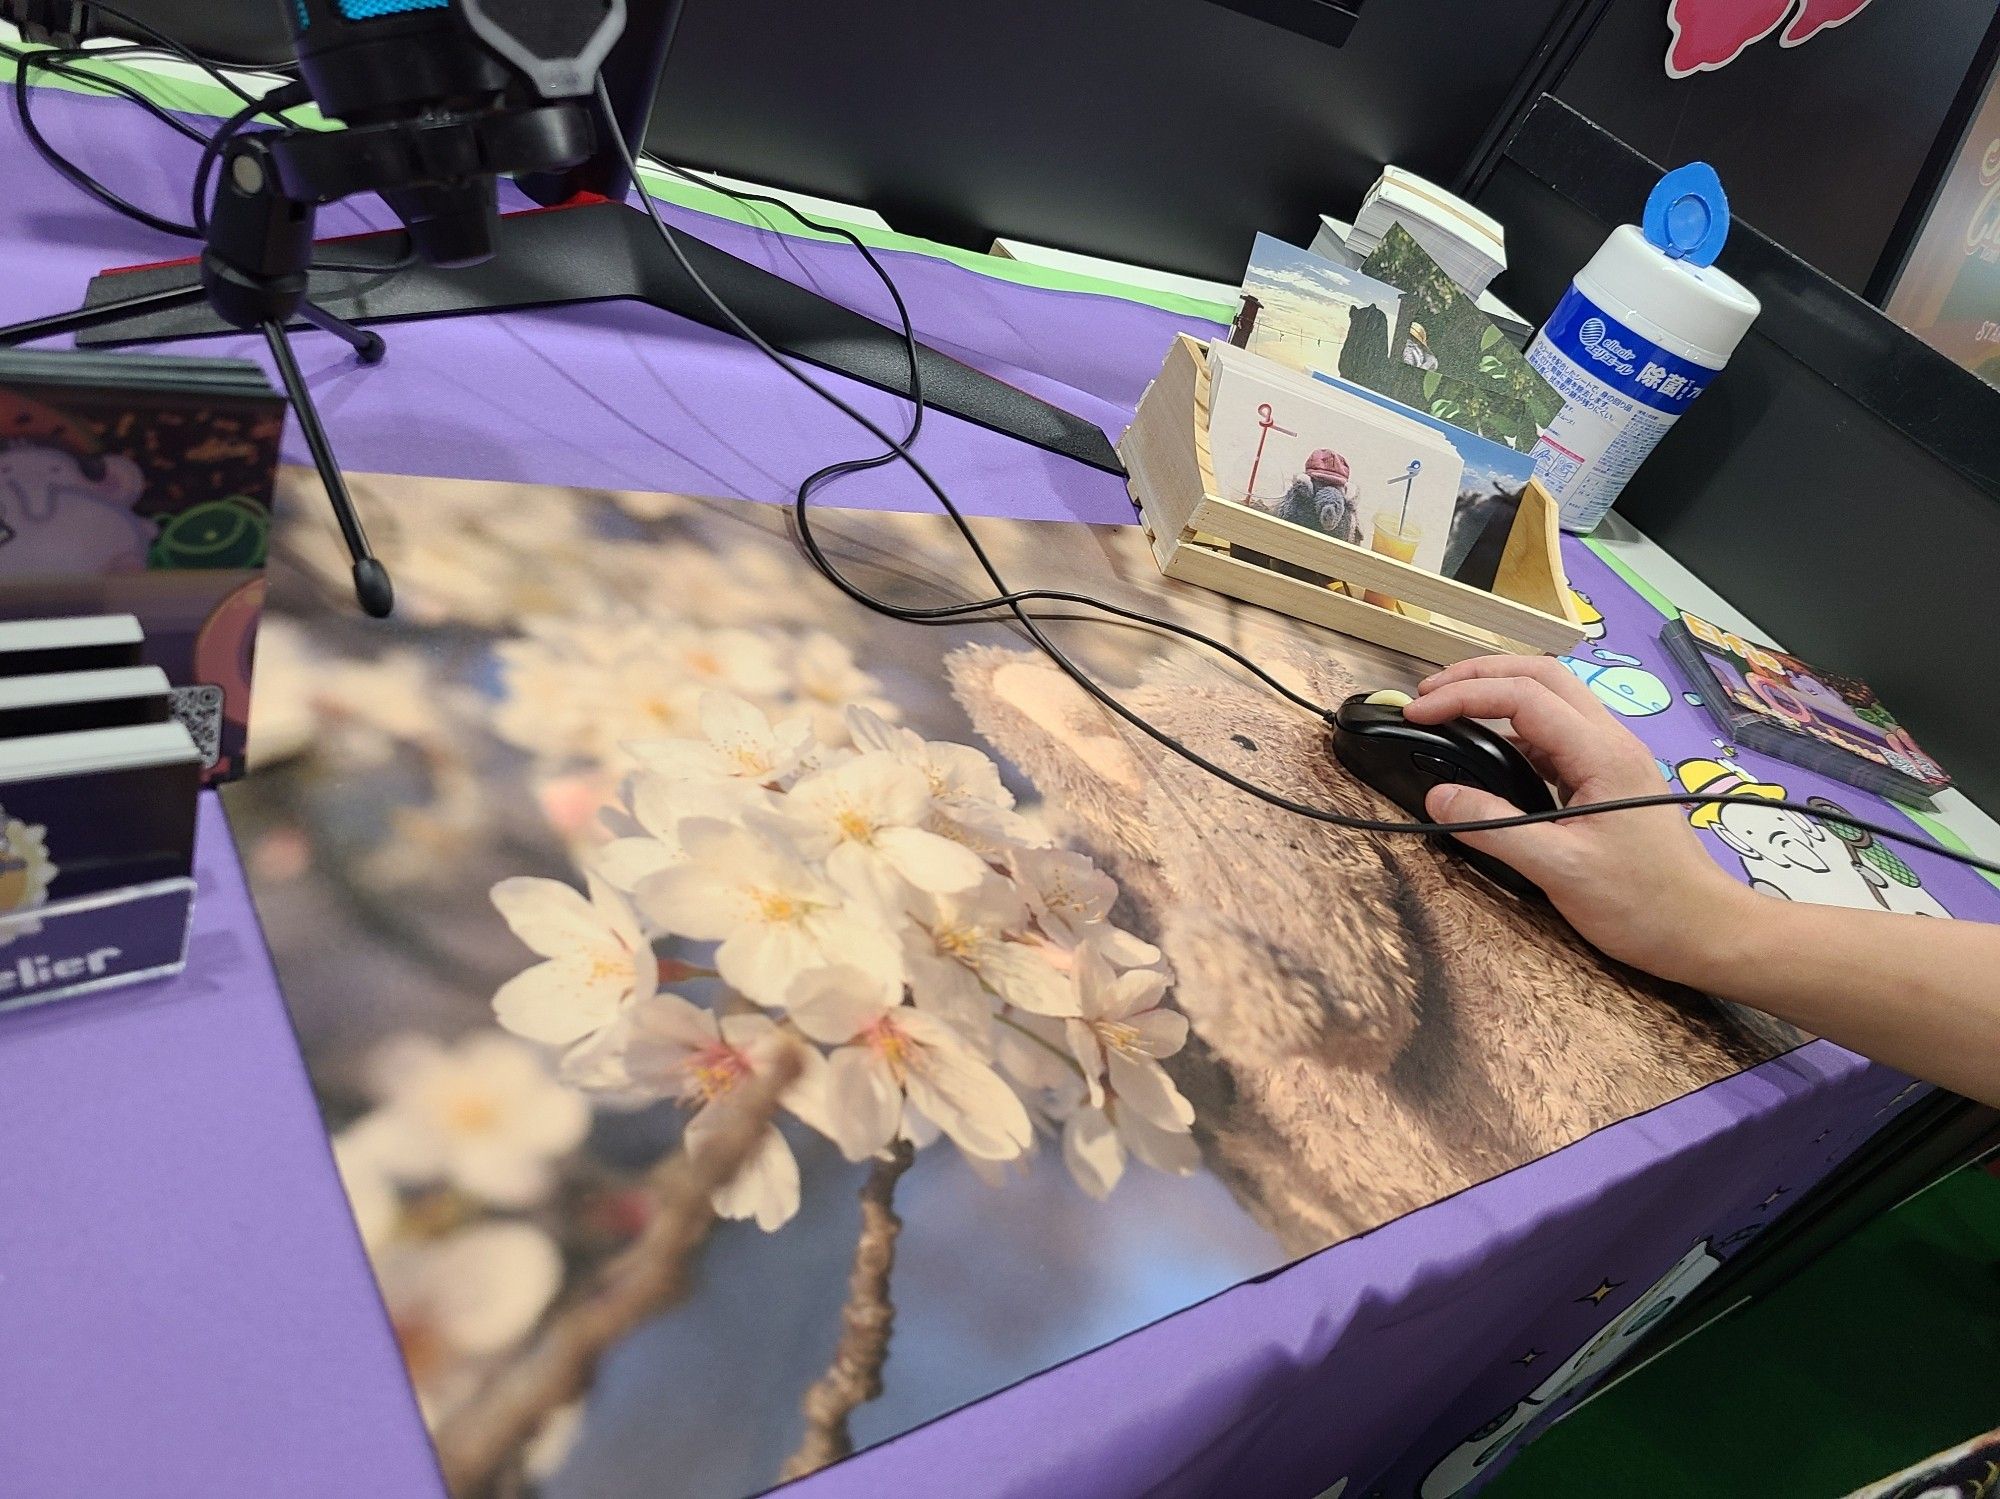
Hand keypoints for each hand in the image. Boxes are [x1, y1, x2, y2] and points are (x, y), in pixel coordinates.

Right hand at [1404, 656, 1752, 981]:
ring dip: (1499, 694)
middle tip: (1429, 695)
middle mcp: (1610, 741)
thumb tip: (1437, 797)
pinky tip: (1488, 754)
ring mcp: (1612, 757)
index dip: (1465, 695)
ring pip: (1552, 698)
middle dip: (1481, 673)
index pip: (1523, 695)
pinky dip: (1514, 728)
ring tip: (1451, 713)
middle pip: (1541, 674)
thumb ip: (1495, 829)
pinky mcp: (1608, 778)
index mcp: (1601, 753)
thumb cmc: (1641, 904)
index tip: (1418, 713)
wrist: (1702, 930)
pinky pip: (1557, 734)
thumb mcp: (1560, 869)